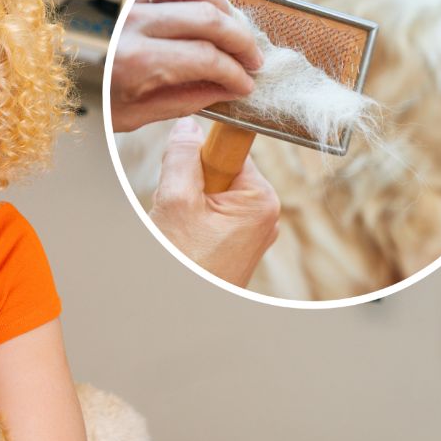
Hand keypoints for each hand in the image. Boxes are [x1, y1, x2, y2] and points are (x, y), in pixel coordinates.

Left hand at [110, 0, 263, 132]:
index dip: (234, 72)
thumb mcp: (140, 114)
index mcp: (136, 62)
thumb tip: (226, 89)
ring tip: (238, 32)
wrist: (63, 87)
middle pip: (207, 22)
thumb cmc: (99, 102)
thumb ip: (187, 99)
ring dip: (224, 10)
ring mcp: (131, 7)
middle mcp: (134, 28)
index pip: (205, 59)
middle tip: (253, 60)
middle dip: (239, 43)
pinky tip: (214, 7)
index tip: (246, 83)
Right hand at [149, 118, 279, 287]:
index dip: (201, 158)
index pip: (230, 152)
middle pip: (220, 173)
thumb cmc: (185, 263)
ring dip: (189, 206)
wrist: (181, 313)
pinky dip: (193, 222)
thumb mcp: (176, 199)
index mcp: (261, 200)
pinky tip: (185, 239)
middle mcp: (264, 215)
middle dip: (192, 185)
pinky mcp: (238, 246)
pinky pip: (213, 217)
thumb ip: (182, 157)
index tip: (185, 171)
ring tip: (181, 230)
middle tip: (179, 211)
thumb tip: (187, 127)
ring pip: (213, 196)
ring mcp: (252, 233)